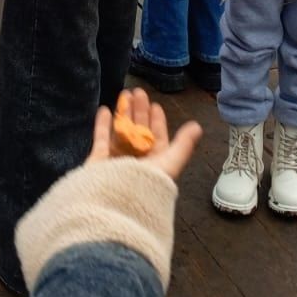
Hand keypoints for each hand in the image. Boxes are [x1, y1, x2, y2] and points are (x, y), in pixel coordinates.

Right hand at [87, 88, 202, 181]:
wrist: (114, 203)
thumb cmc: (146, 183)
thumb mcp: (169, 162)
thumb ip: (183, 145)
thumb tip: (197, 127)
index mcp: (156, 164)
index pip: (158, 139)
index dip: (158, 122)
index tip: (156, 105)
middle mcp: (137, 162)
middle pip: (139, 132)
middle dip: (140, 112)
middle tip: (139, 92)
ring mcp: (117, 162)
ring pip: (121, 132)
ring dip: (124, 113)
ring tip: (124, 94)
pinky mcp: (99, 163)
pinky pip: (101, 140)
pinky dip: (103, 125)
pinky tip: (105, 109)